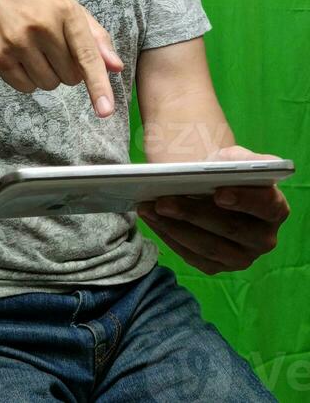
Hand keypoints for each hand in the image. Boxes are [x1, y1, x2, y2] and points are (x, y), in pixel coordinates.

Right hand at [0, 0, 123, 116]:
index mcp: (64, 9)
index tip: (106, 110)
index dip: (98, 85)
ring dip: (47, 76)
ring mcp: (16, 42)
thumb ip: (96, 37)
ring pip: (48, 85)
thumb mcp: (68, 8)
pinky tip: (18, 57)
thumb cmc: (35, 5)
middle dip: (66, 70)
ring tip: (33, 50)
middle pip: (70, 77)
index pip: (86, 55)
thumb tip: (116, 67)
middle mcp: (40, 25)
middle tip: (52, 48)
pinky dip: (27, 79)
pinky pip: (26, 88)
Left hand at [137, 146, 289, 273]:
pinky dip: (169, 237)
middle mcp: (264, 239)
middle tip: (164, 200)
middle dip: (195, 213)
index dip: (244, 200)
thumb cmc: (224, 170)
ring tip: (149, 208)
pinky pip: (192, 257)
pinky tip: (151, 220)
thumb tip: (238, 165)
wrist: (210, 186)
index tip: (218, 192)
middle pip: (231, 229)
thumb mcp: (234, 157)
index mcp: (275, 208)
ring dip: (175, 227)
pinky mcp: (218, 267)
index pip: (266, 206)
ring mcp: (241, 257)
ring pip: (208, 247)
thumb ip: (242, 159)